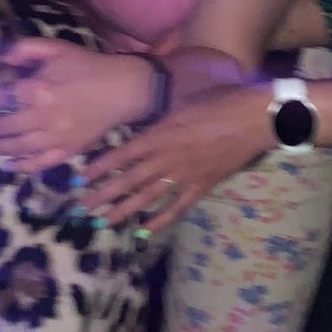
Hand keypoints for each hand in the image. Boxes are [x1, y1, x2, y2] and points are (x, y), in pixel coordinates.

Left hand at [0, 40, 152, 172]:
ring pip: (18, 147)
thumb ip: (26, 49)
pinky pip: (41, 163)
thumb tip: (1, 59)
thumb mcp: (57, 49)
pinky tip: (10, 165)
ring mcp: (56, 137)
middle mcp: (43, 116)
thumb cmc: (90, 66)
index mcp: (38, 89)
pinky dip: (24, 166)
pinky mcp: (69, 150)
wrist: (125, 89)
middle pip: (2, 128)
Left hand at [81, 84, 269, 230]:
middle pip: (128, 181)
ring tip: (103, 222)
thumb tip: (139, 118)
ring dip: (124, 211)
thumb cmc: (219, 100)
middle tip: (81, 209)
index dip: (98, 169)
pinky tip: (144, 231)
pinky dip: (160, 220)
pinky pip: (176, 207)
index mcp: (160, 135)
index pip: (120, 155)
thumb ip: (159, 115)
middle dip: (102, 196)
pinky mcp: (201, 186)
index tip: (78, 179)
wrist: (253, 118)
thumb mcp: (182, 101)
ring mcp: (184, 176)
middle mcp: (167, 158)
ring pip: (147, 198)